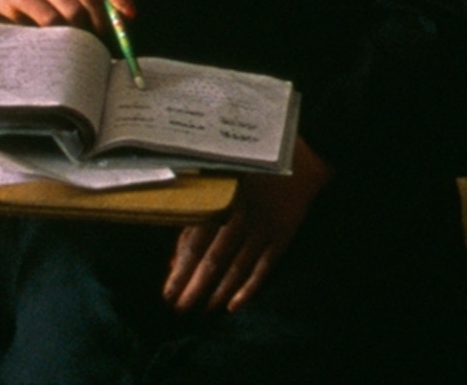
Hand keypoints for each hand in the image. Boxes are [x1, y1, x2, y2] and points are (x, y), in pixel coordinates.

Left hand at [166, 139, 329, 311]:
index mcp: (221, 197)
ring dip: (219, 292)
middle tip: (181, 310)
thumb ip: (197, 215)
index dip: (181, 271)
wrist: (299, 155)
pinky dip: (249, 288)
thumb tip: (176, 256)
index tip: (167, 294)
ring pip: (237, 267)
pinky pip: (265, 267)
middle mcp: (241, 213)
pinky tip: (233, 306)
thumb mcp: (218, 180)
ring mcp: (264, 225)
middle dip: (195, 288)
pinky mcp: (283, 233)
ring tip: (203, 310)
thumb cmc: (249, 167)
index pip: (195, 242)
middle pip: (214, 259)